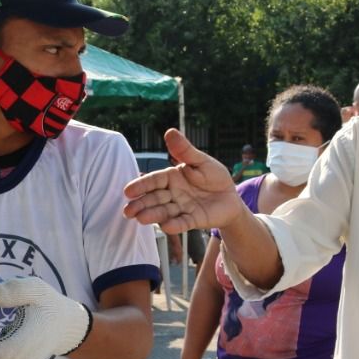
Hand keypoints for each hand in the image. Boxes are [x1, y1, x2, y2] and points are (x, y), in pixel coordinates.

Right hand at [125, 129, 247, 234]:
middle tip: (128, 211)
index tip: (128, 191)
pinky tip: (166, 226)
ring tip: (141, 219)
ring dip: (153, 215)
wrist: (231, 197)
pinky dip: (175, 225)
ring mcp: (181, 208)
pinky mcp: (193, 220)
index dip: (141, 185)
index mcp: (172, 178)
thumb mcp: (201, 160)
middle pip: (154, 199)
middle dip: (141, 204)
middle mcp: (173, 194)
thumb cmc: (214, 177)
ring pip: (165, 212)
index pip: (154, 181)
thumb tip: (169, 131)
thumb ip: (185, 150)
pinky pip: (183, 223)